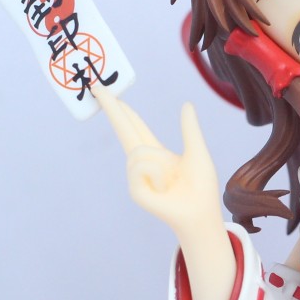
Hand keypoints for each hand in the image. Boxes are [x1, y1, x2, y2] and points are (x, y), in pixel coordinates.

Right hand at [95, 87, 222, 242]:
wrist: (202, 212)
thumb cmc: (202, 186)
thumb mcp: (197, 151)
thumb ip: (189, 129)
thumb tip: (187, 105)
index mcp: (156, 153)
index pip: (135, 127)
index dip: (123, 111)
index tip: (110, 95)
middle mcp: (142, 163)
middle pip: (124, 130)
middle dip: (112, 109)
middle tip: (97, 86)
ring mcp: (136, 178)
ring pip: (140, 151)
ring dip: (159, 163)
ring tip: (171, 180)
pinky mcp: (135, 190)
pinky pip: (141, 167)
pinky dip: (157, 175)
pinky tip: (163, 189)